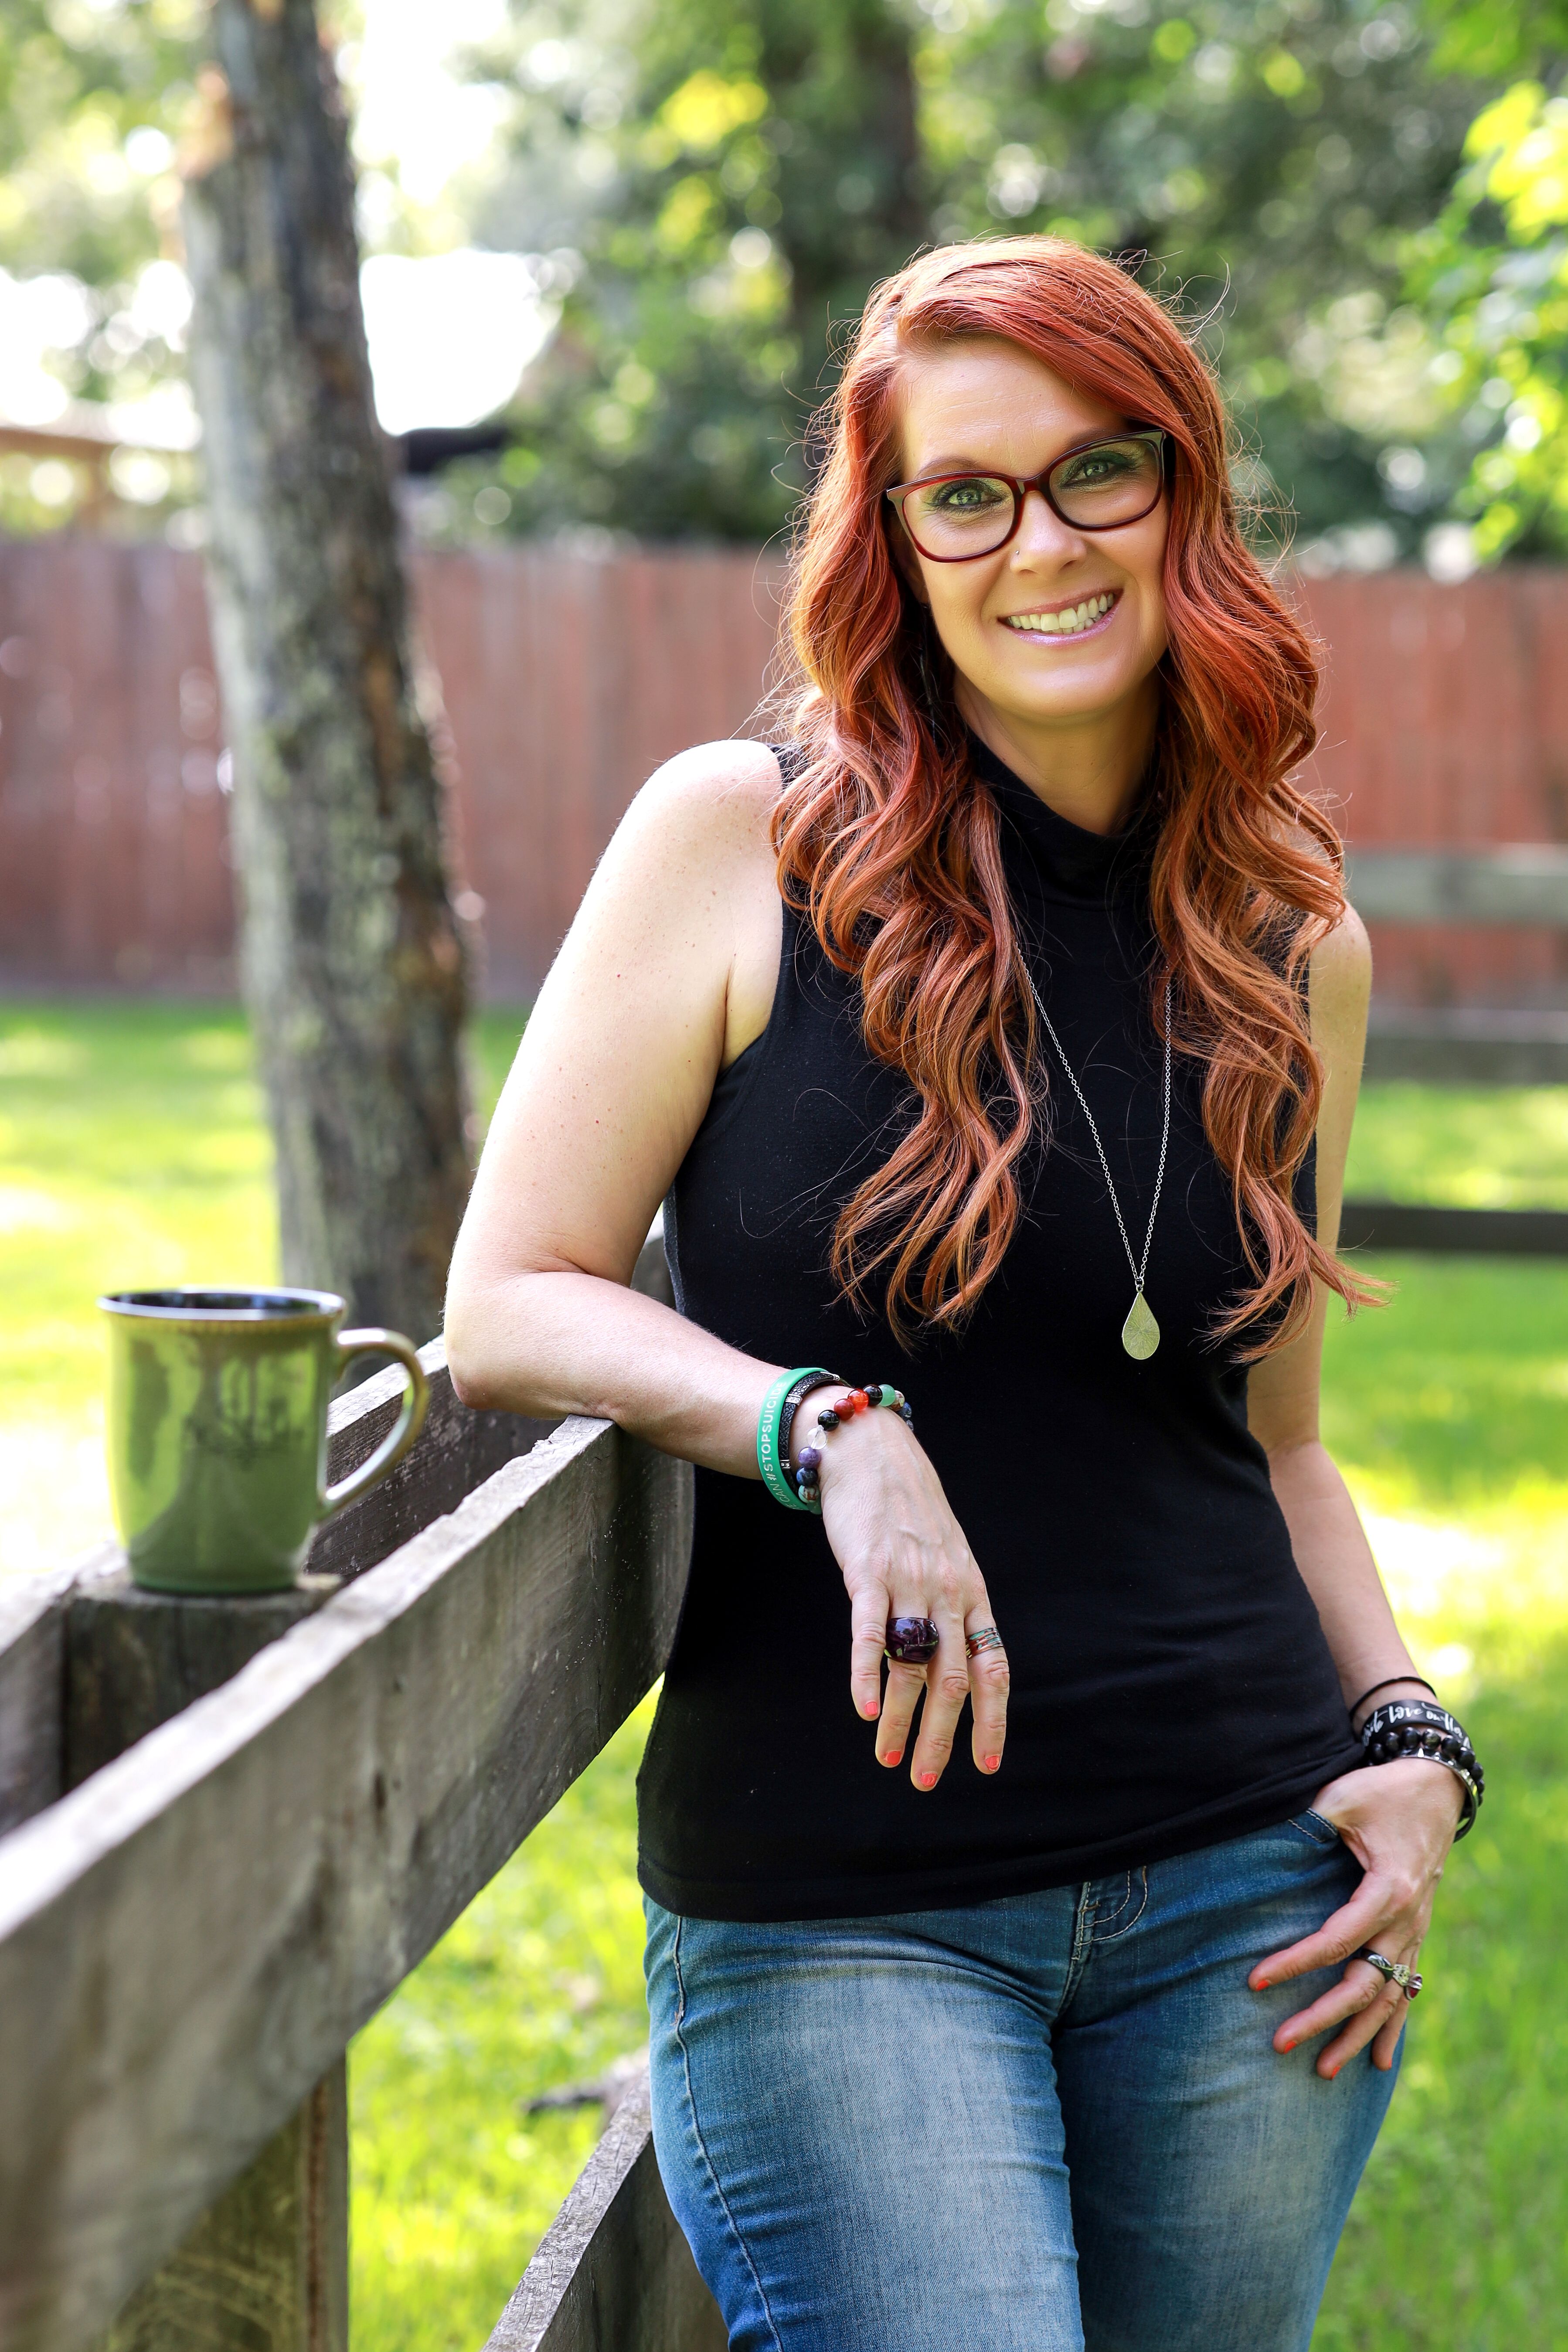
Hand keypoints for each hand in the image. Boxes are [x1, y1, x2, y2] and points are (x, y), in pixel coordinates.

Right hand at [798, 1389, 1007, 1790]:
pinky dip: (866, 1676)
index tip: (987, 1764)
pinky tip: (864, 1710)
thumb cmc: (910, 1513)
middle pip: (953, 1681)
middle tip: (927, 1781)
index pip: (992, 1668)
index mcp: (972, 1593)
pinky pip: (869, 1634)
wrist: (876, 1455)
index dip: (992, 1719)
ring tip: (890, 1758)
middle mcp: (947, 1592)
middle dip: (943, 1738)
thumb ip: (951, 1609)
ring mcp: (909, 1582)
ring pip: (911, 1667)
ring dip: (901, 1722)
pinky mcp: (868, 1572)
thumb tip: (950, 1667)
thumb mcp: (946, 1559)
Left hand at [1250, 1758, 1464, 2077]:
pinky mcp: (1414, 1935)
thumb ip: (1309, 1821)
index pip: (1336, 1940)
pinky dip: (1392, 2027)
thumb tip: (1259, 1837)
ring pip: (1388, 1998)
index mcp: (1388, 1890)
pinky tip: (1378, 2063)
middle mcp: (1407, 1921)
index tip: (1255, 1981)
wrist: (1436, 1787)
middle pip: (1364, 1984)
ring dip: (1356, 2036)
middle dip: (1323, 2018)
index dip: (1295, 1962)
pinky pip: (1406, 1990)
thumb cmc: (1381, 1791)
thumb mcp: (1342, 1797)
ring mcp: (1415, 1932)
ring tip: (1322, 2071)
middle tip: (1280, 2044)